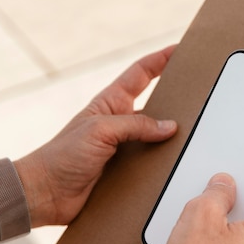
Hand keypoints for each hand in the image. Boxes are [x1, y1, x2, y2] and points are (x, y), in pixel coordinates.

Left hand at [16, 45, 177, 226]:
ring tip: (193, 138)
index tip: (180, 50)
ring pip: (155, 138)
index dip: (160, 59)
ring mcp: (122, 148)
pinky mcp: (124, 171)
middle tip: (199, 98)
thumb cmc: (62, 156)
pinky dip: (162, 166)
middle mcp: (119, 123)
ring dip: (170, 140)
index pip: (141, 73)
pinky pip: (149, 165)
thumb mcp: (100, 130)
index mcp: (111, 103)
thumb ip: (135, 125)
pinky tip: (176, 168)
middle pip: (154, 106)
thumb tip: (169, 126)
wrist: (45, 193)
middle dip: (176, 101)